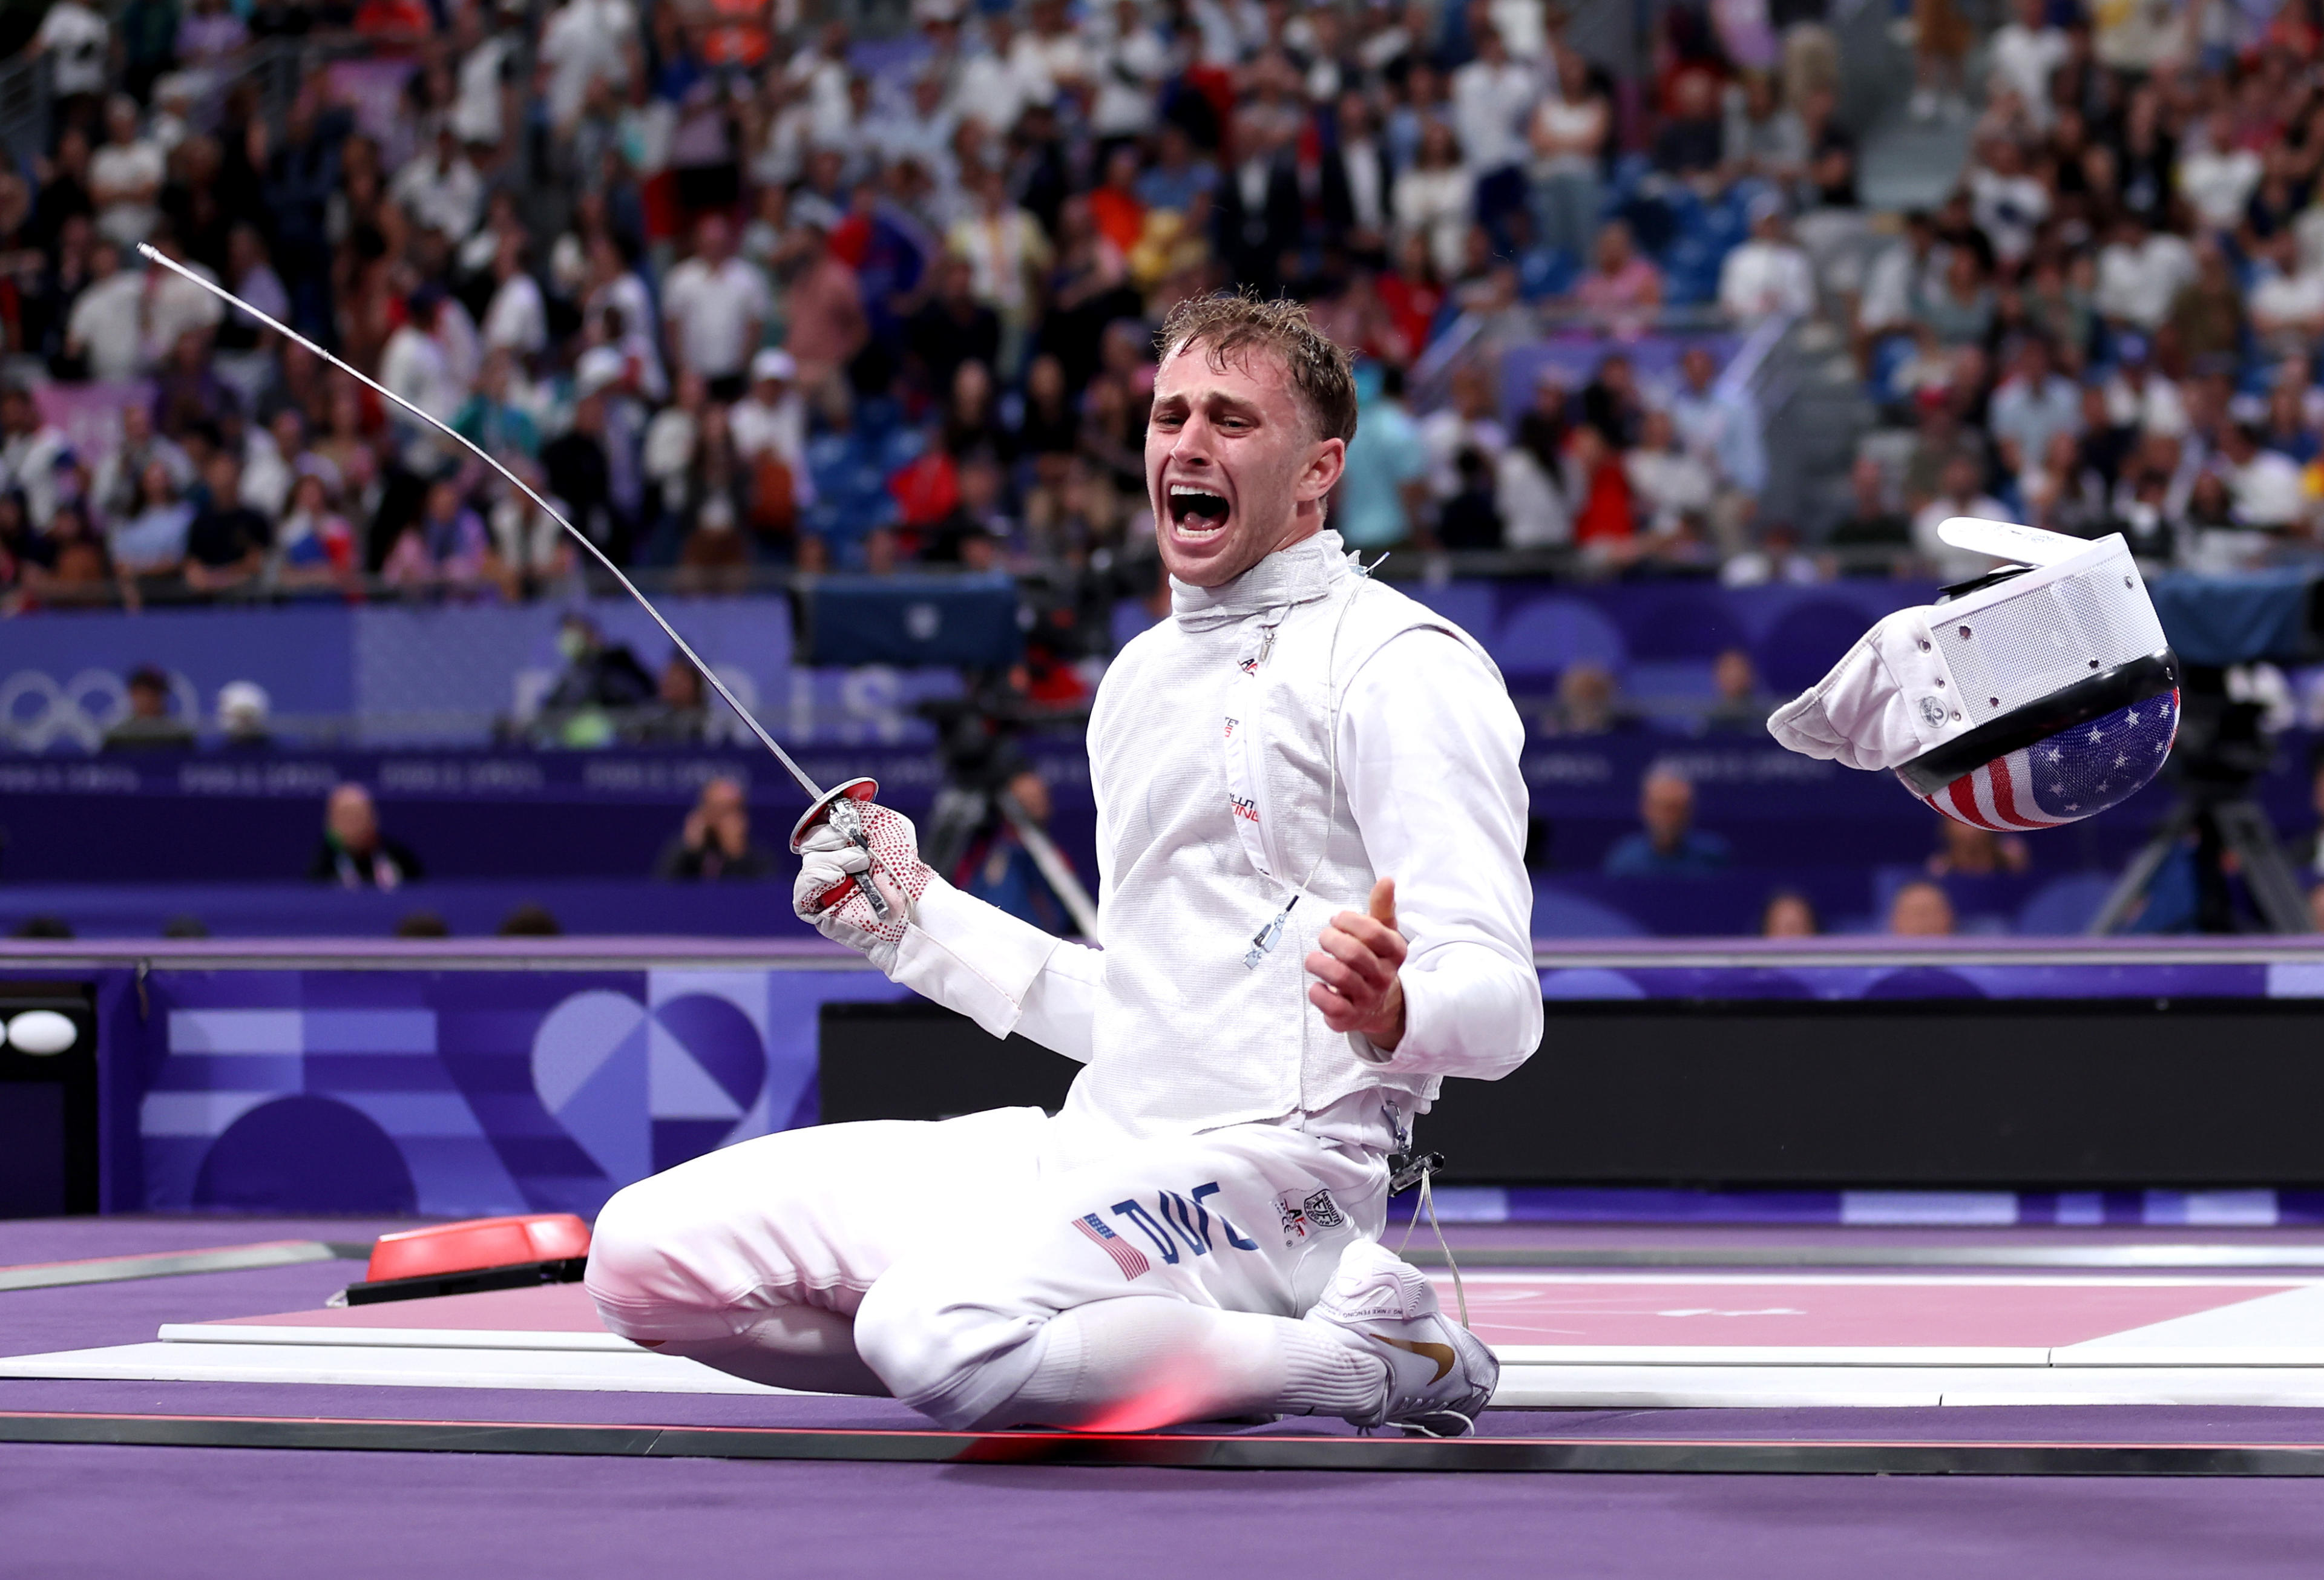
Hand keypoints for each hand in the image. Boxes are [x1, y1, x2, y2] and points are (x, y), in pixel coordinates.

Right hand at [792, 801, 931, 971]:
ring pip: (808, 865)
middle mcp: (832, 865)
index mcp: (843, 846)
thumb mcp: (888, 823)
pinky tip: (838, 878)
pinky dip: (817, 880)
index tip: (843, 825)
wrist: (913, 899)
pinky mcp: (821, 912)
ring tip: (860, 866)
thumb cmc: (904, 865)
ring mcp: (825, 889)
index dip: (826, 825)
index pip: (816, 829)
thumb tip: (835, 807)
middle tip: (860, 851)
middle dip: (832, 841)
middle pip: (810, 845)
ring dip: (834, 860)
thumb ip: (861, 810)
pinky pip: (801, 895)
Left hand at [1307, 877, 1407, 1050]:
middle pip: (1354, 953)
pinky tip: (1317, 985)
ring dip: (1318, 962)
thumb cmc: (1373, 960)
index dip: (1349, 921)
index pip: (1374, 932)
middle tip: (1324, 937)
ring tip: (1314, 959)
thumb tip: (1387, 880)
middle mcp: (1384, 976)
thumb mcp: (1382, 932)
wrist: (1378, 1005)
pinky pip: (1330, 1004)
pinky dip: (1317, 992)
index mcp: (1395, 952)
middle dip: (1330, 939)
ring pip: (1340, 977)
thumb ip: (1382, 906)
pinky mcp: (1348, 1016)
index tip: (1337, 920)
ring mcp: (1367, 998)